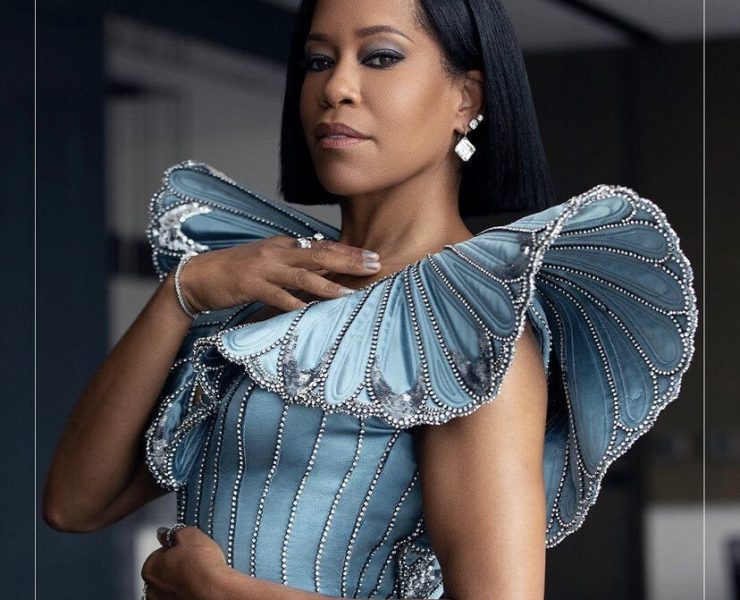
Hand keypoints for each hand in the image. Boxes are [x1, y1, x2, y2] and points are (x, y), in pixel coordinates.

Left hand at [141, 524, 234, 599]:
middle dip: (176, 567)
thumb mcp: (190, 535)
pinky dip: (188, 592)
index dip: (175, 549)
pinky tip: (200, 587)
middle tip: (194, 561)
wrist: (217, 592)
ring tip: (200, 575)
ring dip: (182, 582)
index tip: (186, 549)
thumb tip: (165, 533)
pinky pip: (182, 596)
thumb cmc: (202, 566)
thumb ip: (174, 532)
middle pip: (163, 572)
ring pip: (172, 587)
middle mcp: (152, 590)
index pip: (159, 553)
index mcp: (150, 569)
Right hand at [178, 235, 381, 312]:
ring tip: (349, 292)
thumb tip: (324, 272)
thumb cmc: (236, 272)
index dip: (348, 252)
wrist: (198, 276)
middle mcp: (276, 253)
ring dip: (327, 285)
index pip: (321, 247)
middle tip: (373, 265)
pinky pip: (276, 296)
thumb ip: (294, 265)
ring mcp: (263, 269)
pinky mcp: (249, 285)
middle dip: (348, 260)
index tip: (372, 256)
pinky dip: (293, 303)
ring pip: (301, 276)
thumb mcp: (269, 262)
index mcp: (282, 246)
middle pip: (318, 255)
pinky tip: (309, 311)